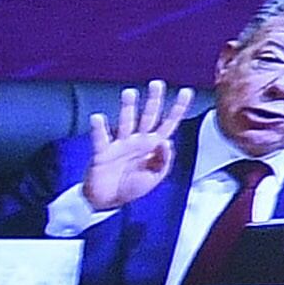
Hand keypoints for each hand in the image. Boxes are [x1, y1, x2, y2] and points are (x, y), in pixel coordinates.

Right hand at [78, 82, 193, 212]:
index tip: (186, 91)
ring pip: (126, 122)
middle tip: (157, 83)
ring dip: (128, 108)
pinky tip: (98, 118)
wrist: (107, 201)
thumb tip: (167, 142)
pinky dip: (98, 129)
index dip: (177, 108)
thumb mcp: (155, 177)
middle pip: (148, 116)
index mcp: (153, 145)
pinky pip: (101, 139)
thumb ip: (164, 161)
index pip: (169, 123)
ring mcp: (120, 144)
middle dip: (153, 100)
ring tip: (130, 93)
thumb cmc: (133, 186)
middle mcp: (138, 140)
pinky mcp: (102, 152)